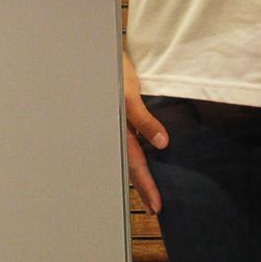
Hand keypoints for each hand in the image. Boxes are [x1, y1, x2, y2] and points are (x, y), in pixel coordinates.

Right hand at [122, 49, 166, 215]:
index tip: (156, 206)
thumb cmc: (112, 70)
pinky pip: (130, 142)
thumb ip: (144, 118)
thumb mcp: (129, 93)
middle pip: (131, 166)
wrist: (97, 52)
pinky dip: (137, 156)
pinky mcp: (120, 116)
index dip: (147, 186)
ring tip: (148, 192)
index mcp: (117, 129)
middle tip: (154, 208)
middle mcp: (117, 131)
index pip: (135, 164)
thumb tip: (163, 143)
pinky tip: (144, 159)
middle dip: (143, 187)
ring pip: (129, 156)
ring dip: (140, 174)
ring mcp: (117, 125)